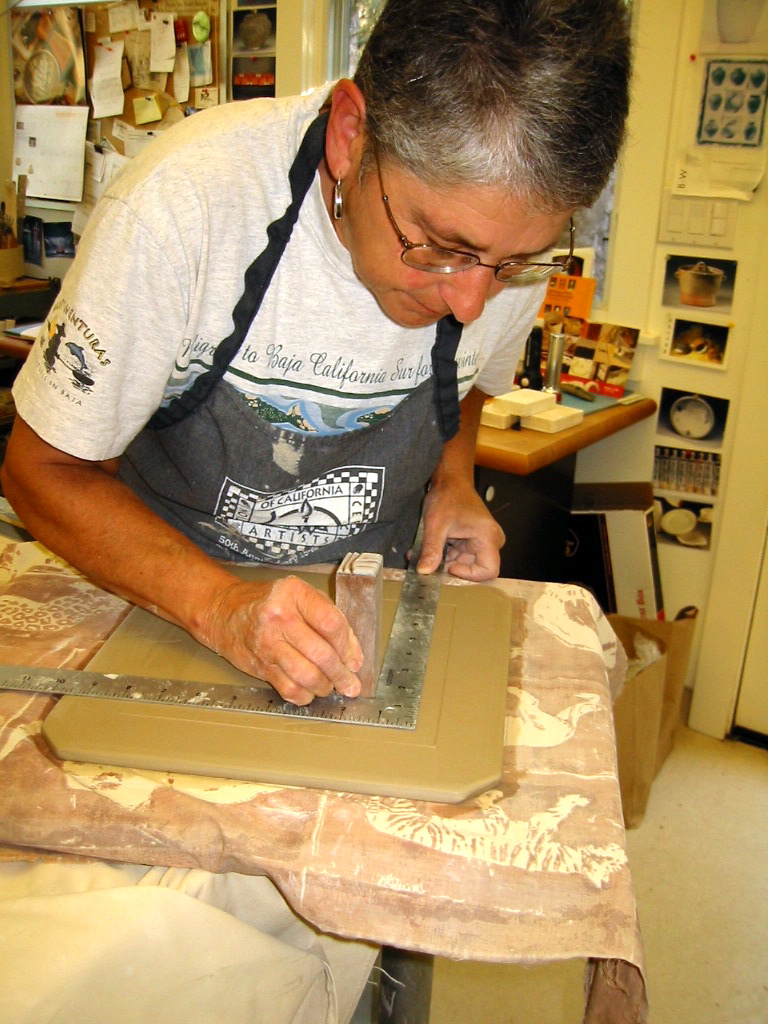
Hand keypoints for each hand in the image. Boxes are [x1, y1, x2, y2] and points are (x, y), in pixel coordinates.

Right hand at [198, 575, 363, 705]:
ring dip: (325, 687)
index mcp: (294, 594)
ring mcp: (267, 643)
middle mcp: (279, 617)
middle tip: (351, 685)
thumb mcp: (300, 595)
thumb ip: (328, 617)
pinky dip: (305, 695)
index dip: (349, 646)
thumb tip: (352, 654)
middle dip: (341, 674)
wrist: (224, 612)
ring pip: (306, 675)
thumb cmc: (269, 603)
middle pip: (321, 653)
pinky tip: (310, 691)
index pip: (331, 623)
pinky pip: (288, 689)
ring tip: (331, 687)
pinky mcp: (259, 665)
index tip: (355, 661)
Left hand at [418, 480, 504, 580]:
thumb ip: (431, 550)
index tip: (448, 567)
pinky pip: (459, 556)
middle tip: (429, 562)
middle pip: (474, 568)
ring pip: (464, 563)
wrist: (450, 480)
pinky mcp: (473, 540)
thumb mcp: (436, 525)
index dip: (468, 575)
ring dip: (444, 561)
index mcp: (488, 537)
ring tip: (425, 553)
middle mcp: (490, 541)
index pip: (488, 571)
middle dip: (449, 567)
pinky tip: (429, 549)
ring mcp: (482, 541)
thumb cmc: (448, 496)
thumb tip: (424, 571)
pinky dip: (444, 554)